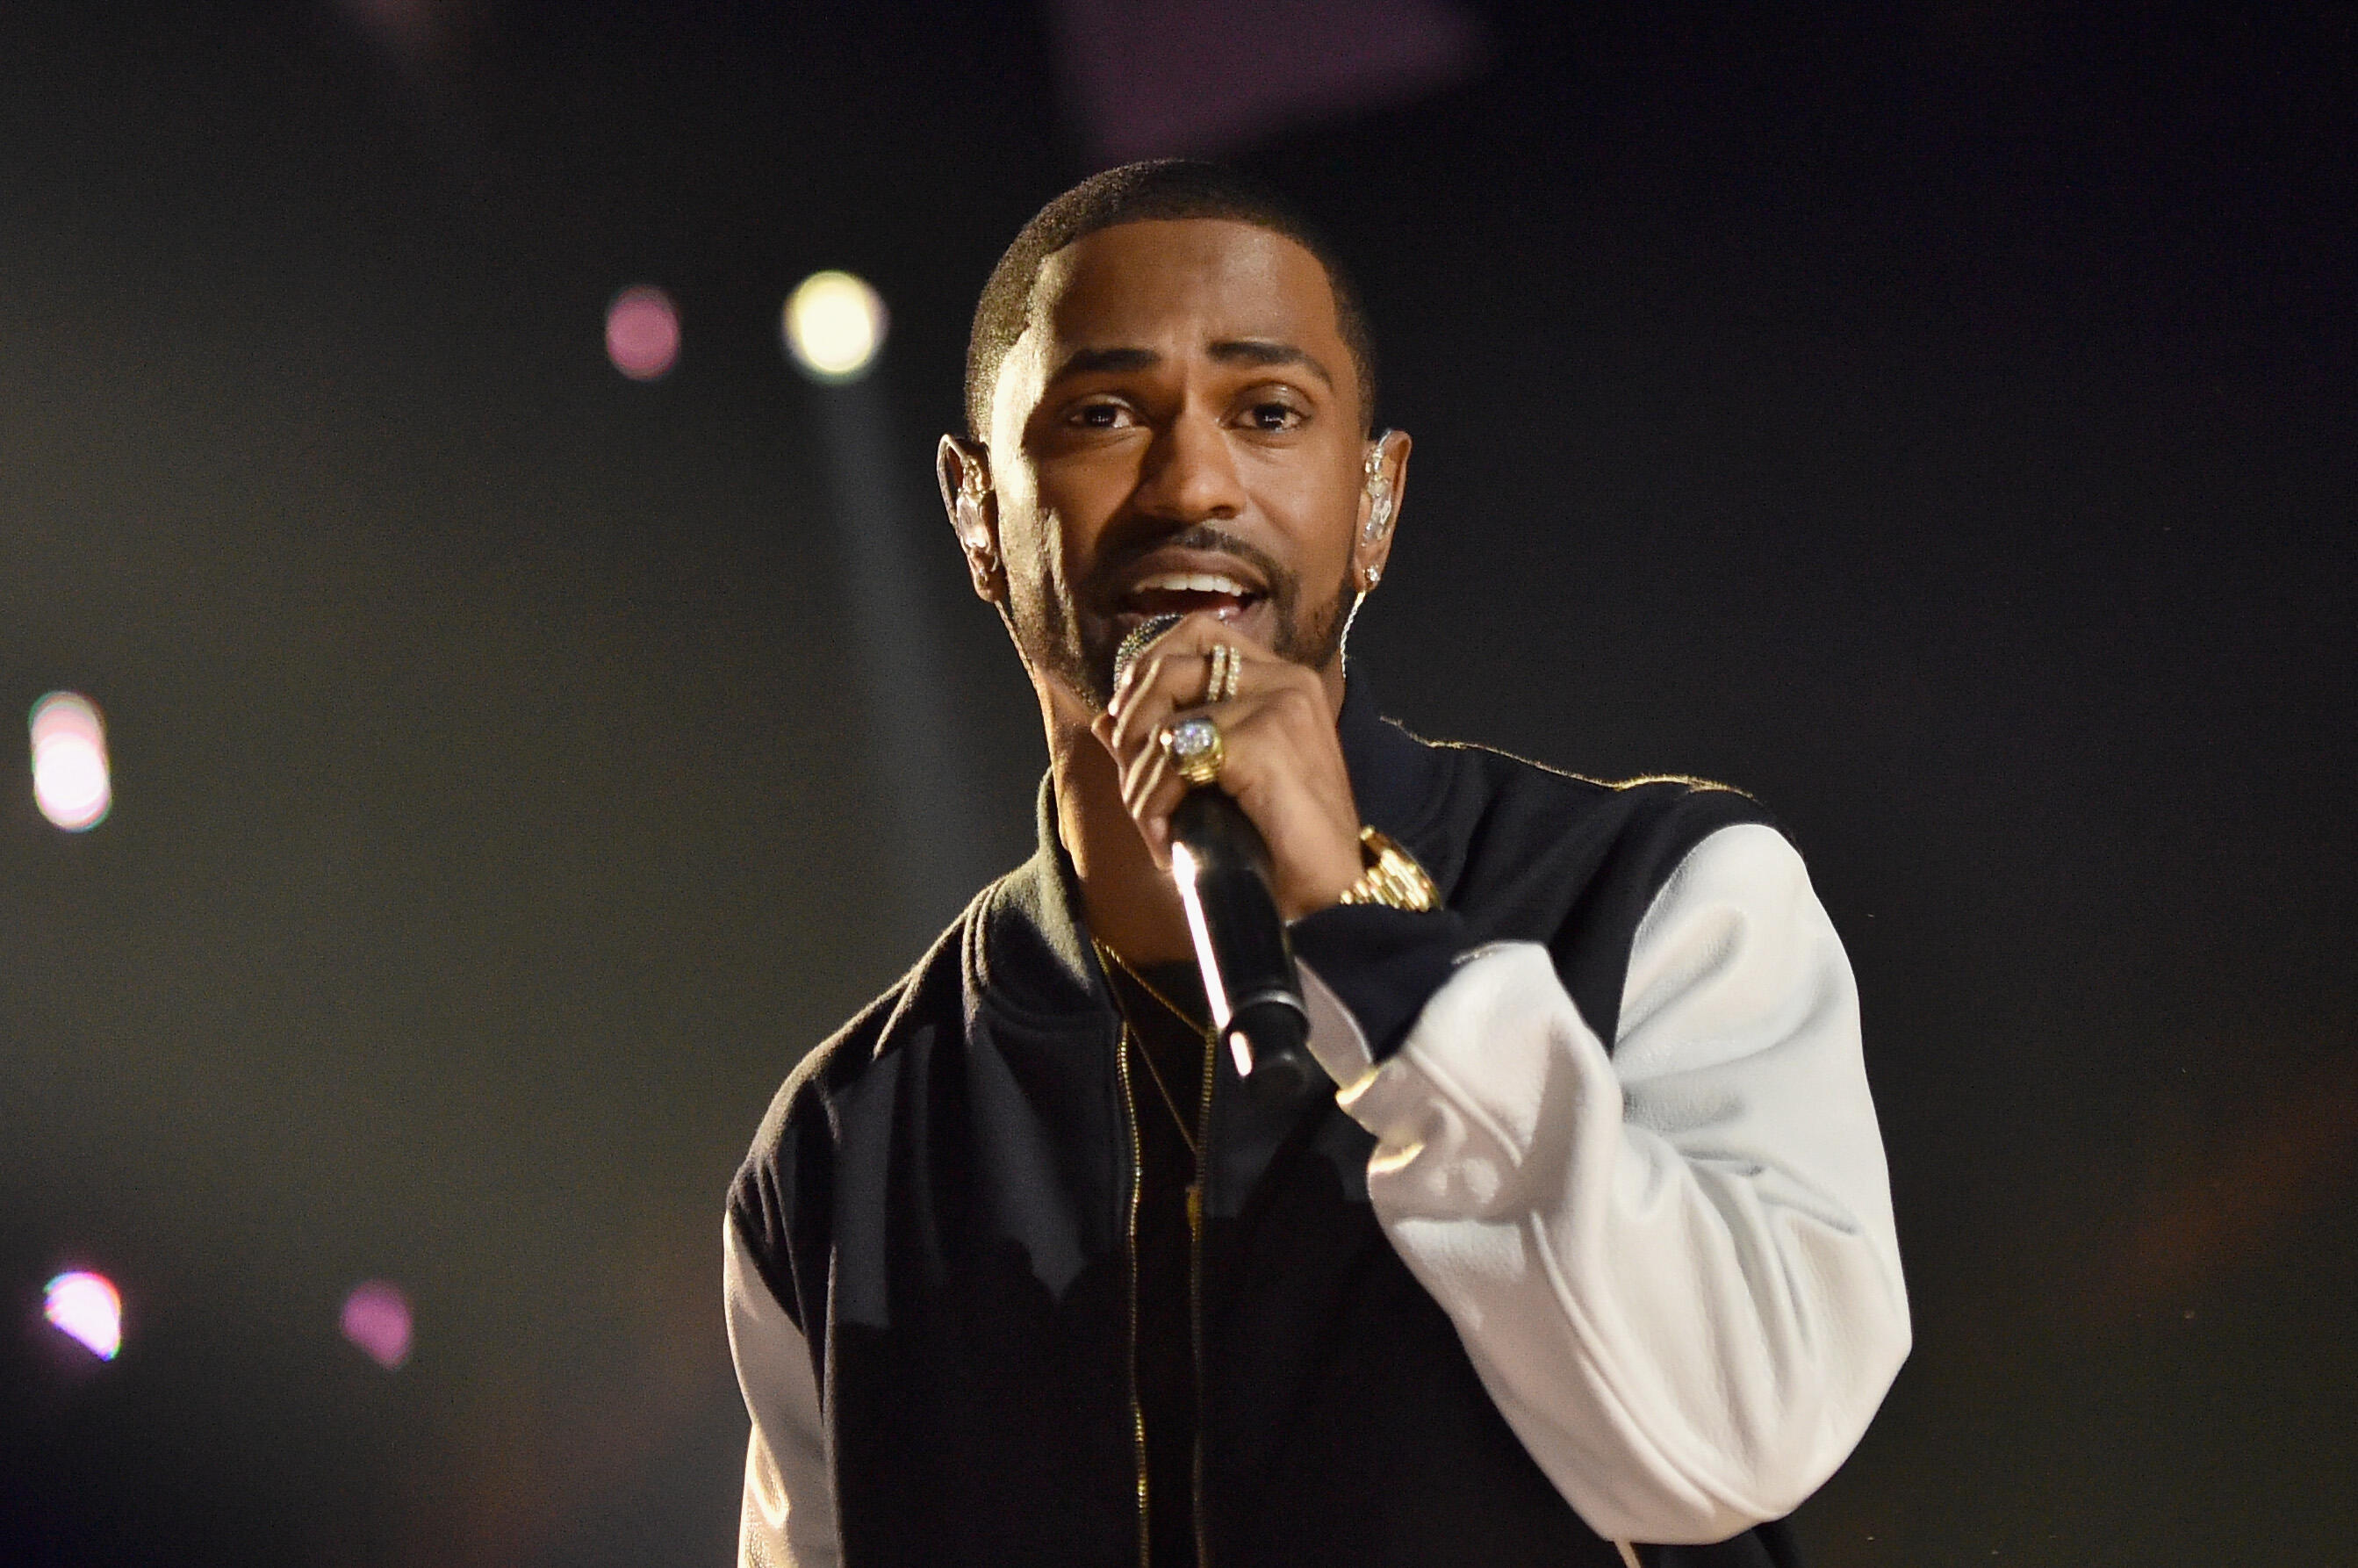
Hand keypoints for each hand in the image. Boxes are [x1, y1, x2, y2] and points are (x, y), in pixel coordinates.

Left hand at [1091, 614, 1365, 920]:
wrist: (1331, 898)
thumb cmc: (1281, 845)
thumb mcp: (1220, 783)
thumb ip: (1170, 743)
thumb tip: (1102, 721)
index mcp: (1284, 680)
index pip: (1197, 631)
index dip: (1147, 669)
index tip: (1131, 726)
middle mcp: (1286, 680)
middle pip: (1168, 666)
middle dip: (1131, 728)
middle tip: (1135, 786)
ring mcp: (1278, 705)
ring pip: (1163, 722)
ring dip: (1138, 780)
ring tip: (1153, 824)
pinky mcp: (1263, 740)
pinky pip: (1173, 759)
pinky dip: (1154, 802)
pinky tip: (1166, 839)